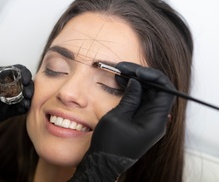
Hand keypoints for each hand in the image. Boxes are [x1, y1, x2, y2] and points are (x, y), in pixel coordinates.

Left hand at [0, 64, 33, 127]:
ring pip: (23, 97)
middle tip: (27, 94)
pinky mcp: (5, 112)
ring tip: (26, 103)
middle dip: (29, 87)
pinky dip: (23, 109)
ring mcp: (7, 99)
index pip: (17, 70)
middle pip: (24, 84)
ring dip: (28, 99)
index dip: (24, 73)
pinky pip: (18, 110)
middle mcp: (6, 86)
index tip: (25, 80)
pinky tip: (23, 109)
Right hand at [69, 62, 174, 180]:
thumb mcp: (118, 117)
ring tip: (120, 73)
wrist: (103, 162)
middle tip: (124, 69)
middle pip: (157, 91)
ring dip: (136, 83)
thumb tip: (136, 82)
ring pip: (148, 95)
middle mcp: (156, 120)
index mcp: (156, 121)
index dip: (154, 77)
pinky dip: (132, 91)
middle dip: (142, 77)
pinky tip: (121, 83)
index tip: (137, 72)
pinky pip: (140, 102)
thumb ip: (131, 98)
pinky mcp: (140, 121)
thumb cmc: (110, 144)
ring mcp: (148, 121)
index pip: (165, 91)